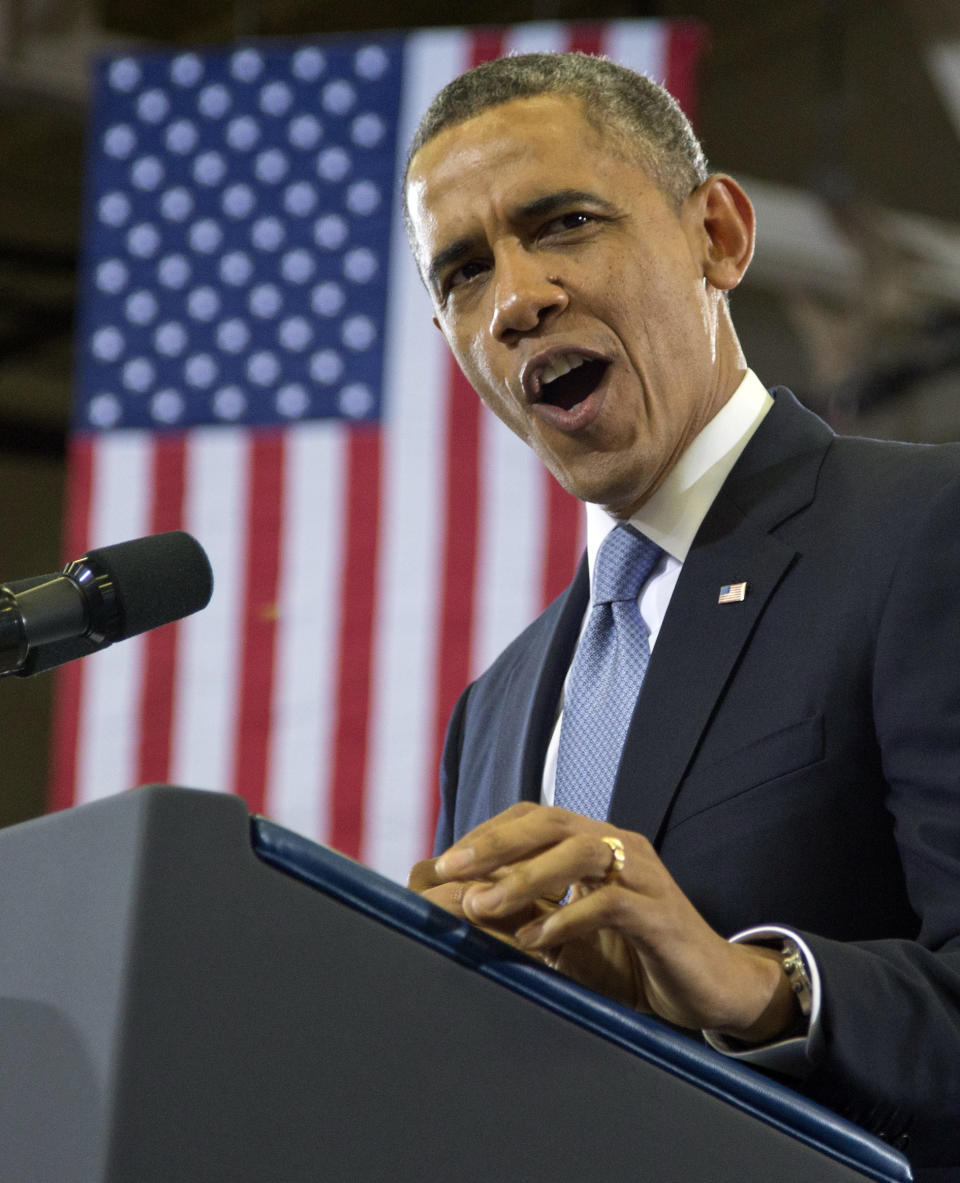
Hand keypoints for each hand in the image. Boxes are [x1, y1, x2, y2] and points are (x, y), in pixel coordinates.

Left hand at [422, 802, 799, 1042]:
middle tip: (449, 868)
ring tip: (480, 907)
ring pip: (578, 854)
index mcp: (598, 843)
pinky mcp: (660, 913)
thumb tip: (469, 904)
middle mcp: (620, 846)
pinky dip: (566, 919)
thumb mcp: (577, 928)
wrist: (713, 987)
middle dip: (495, 843)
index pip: (536, 817)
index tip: (447, 861)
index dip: (489, 833)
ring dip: (523, 879)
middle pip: (550, 823)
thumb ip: (536, 909)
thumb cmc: (639, 956)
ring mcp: (643, 876)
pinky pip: (609, 903)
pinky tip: (534, 939)